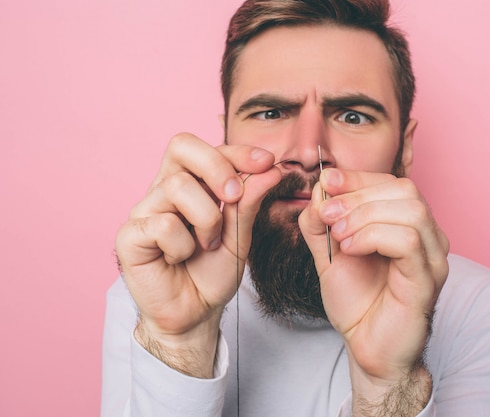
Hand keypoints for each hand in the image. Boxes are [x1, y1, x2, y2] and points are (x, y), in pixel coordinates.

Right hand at [115, 133, 280, 376]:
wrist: (195, 313)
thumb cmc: (212, 272)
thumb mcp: (240, 235)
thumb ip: (249, 202)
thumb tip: (270, 169)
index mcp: (192, 183)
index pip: (208, 148)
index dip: (237, 151)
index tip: (267, 163)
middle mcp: (164, 189)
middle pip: (182, 146)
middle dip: (217, 167)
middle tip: (234, 197)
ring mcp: (144, 210)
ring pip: (178, 187)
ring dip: (206, 220)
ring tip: (207, 245)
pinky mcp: (129, 235)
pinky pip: (163, 224)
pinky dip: (182, 246)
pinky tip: (179, 259)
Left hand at [299, 168, 448, 413]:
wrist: (367, 348)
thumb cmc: (357, 303)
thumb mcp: (329, 254)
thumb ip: (321, 223)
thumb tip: (318, 190)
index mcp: (408, 225)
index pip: (392, 182)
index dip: (357, 177)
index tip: (326, 181)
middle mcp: (428, 237)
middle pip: (405, 189)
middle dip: (359, 194)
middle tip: (327, 214)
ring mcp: (432, 258)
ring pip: (411, 210)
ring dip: (365, 215)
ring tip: (338, 235)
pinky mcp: (428, 280)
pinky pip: (410, 241)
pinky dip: (373, 236)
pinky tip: (351, 249)